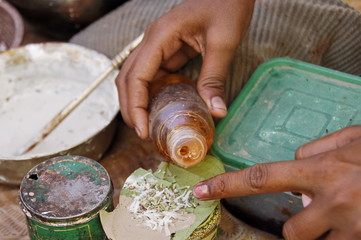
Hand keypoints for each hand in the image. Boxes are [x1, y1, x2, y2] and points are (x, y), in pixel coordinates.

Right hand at [116, 0, 254, 138]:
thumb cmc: (226, 6)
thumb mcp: (223, 42)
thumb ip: (215, 78)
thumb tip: (216, 112)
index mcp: (159, 37)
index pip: (136, 77)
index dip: (135, 107)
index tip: (143, 130)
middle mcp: (152, 41)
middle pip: (128, 79)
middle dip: (131, 108)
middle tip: (143, 133)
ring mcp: (157, 46)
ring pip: (136, 78)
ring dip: (138, 102)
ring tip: (148, 125)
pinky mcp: (167, 50)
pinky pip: (152, 75)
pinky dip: (152, 94)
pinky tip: (160, 108)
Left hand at [193, 125, 360, 239]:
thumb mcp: (354, 137)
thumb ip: (319, 148)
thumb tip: (296, 161)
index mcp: (324, 170)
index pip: (261, 177)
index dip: (227, 186)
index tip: (201, 192)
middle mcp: (334, 202)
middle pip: (291, 231)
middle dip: (300, 224)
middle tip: (322, 208)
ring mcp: (353, 227)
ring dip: (324, 232)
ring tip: (348, 211)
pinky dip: (344, 233)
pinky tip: (358, 215)